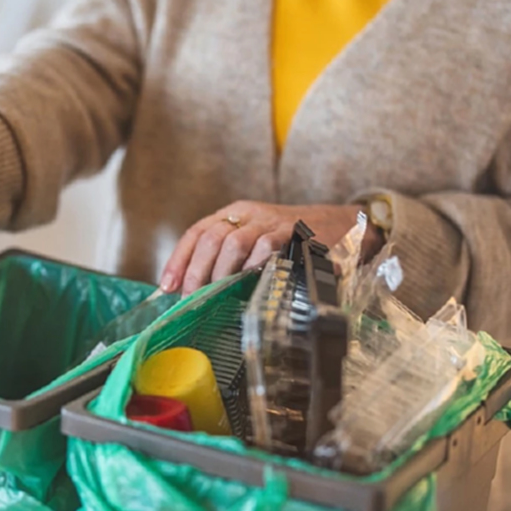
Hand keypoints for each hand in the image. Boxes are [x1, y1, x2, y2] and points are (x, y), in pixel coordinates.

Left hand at [161, 201, 378, 295]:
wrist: (343, 225)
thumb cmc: (293, 241)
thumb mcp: (257, 242)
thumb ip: (229, 260)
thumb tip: (193, 291)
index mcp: (235, 214)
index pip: (197, 232)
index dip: (178, 259)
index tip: (167, 286)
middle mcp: (249, 214)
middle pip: (210, 237)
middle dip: (196, 270)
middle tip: (191, 296)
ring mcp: (271, 222)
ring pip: (233, 242)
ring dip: (221, 271)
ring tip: (217, 293)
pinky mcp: (293, 233)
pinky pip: (265, 246)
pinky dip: (253, 266)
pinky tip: (248, 282)